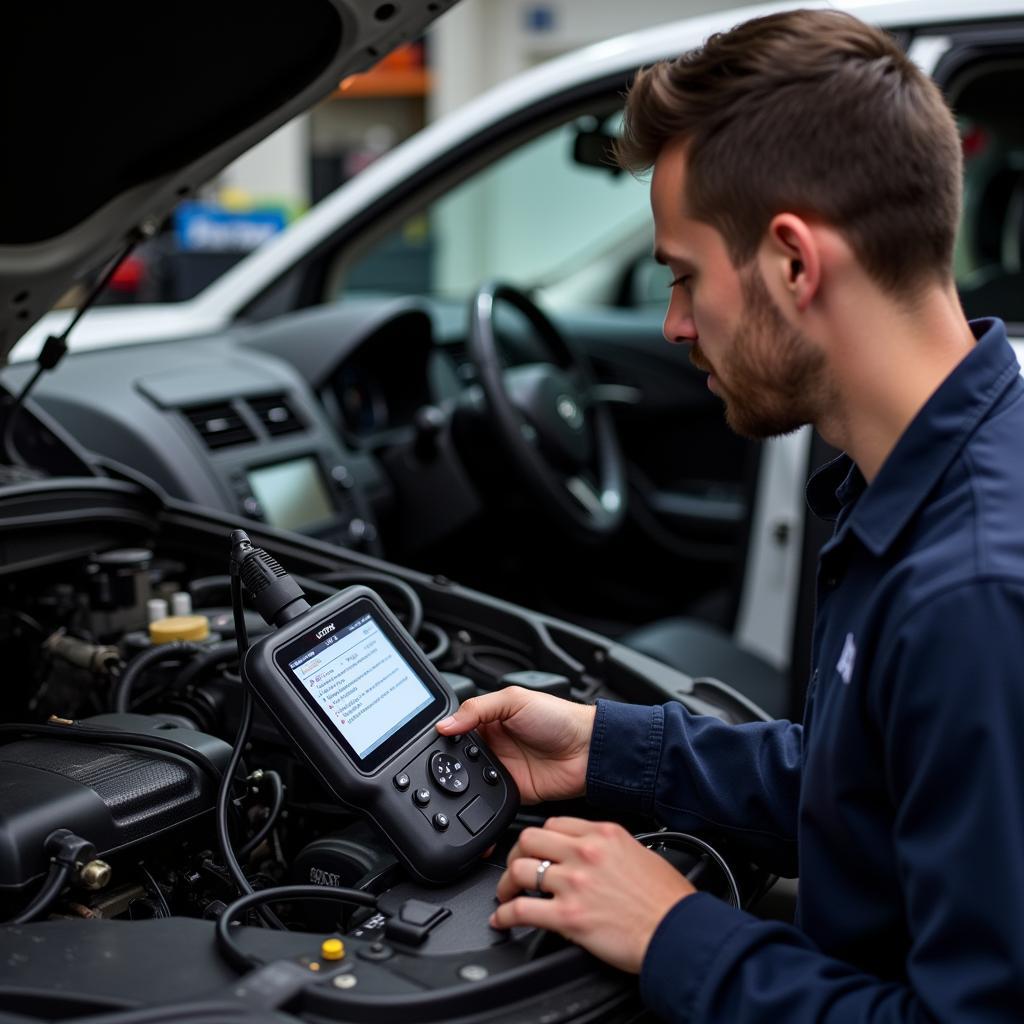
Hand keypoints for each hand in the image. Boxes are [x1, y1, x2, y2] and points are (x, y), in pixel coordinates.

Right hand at [436, 687, 595, 803]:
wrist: (587, 750)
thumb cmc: (559, 718)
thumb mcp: (515, 700)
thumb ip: (478, 709)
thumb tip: (445, 724)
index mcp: (490, 720)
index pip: (458, 727)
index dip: (445, 733)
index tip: (433, 740)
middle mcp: (493, 744)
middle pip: (459, 756)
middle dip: (449, 761)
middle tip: (442, 764)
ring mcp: (501, 768)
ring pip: (468, 780)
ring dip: (462, 781)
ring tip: (457, 779)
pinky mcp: (510, 791)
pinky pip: (487, 799)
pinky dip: (479, 799)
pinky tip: (475, 794)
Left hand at [491, 817, 695, 972]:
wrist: (678, 932)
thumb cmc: (668, 900)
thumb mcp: (640, 852)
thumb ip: (609, 847)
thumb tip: (592, 853)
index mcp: (603, 834)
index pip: (554, 824)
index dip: (539, 838)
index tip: (536, 849)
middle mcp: (585, 852)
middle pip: (529, 840)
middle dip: (516, 855)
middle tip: (515, 869)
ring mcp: (574, 883)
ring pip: (520, 870)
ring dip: (506, 884)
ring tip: (506, 895)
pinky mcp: (568, 916)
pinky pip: (522, 909)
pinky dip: (505, 915)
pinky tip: (502, 920)